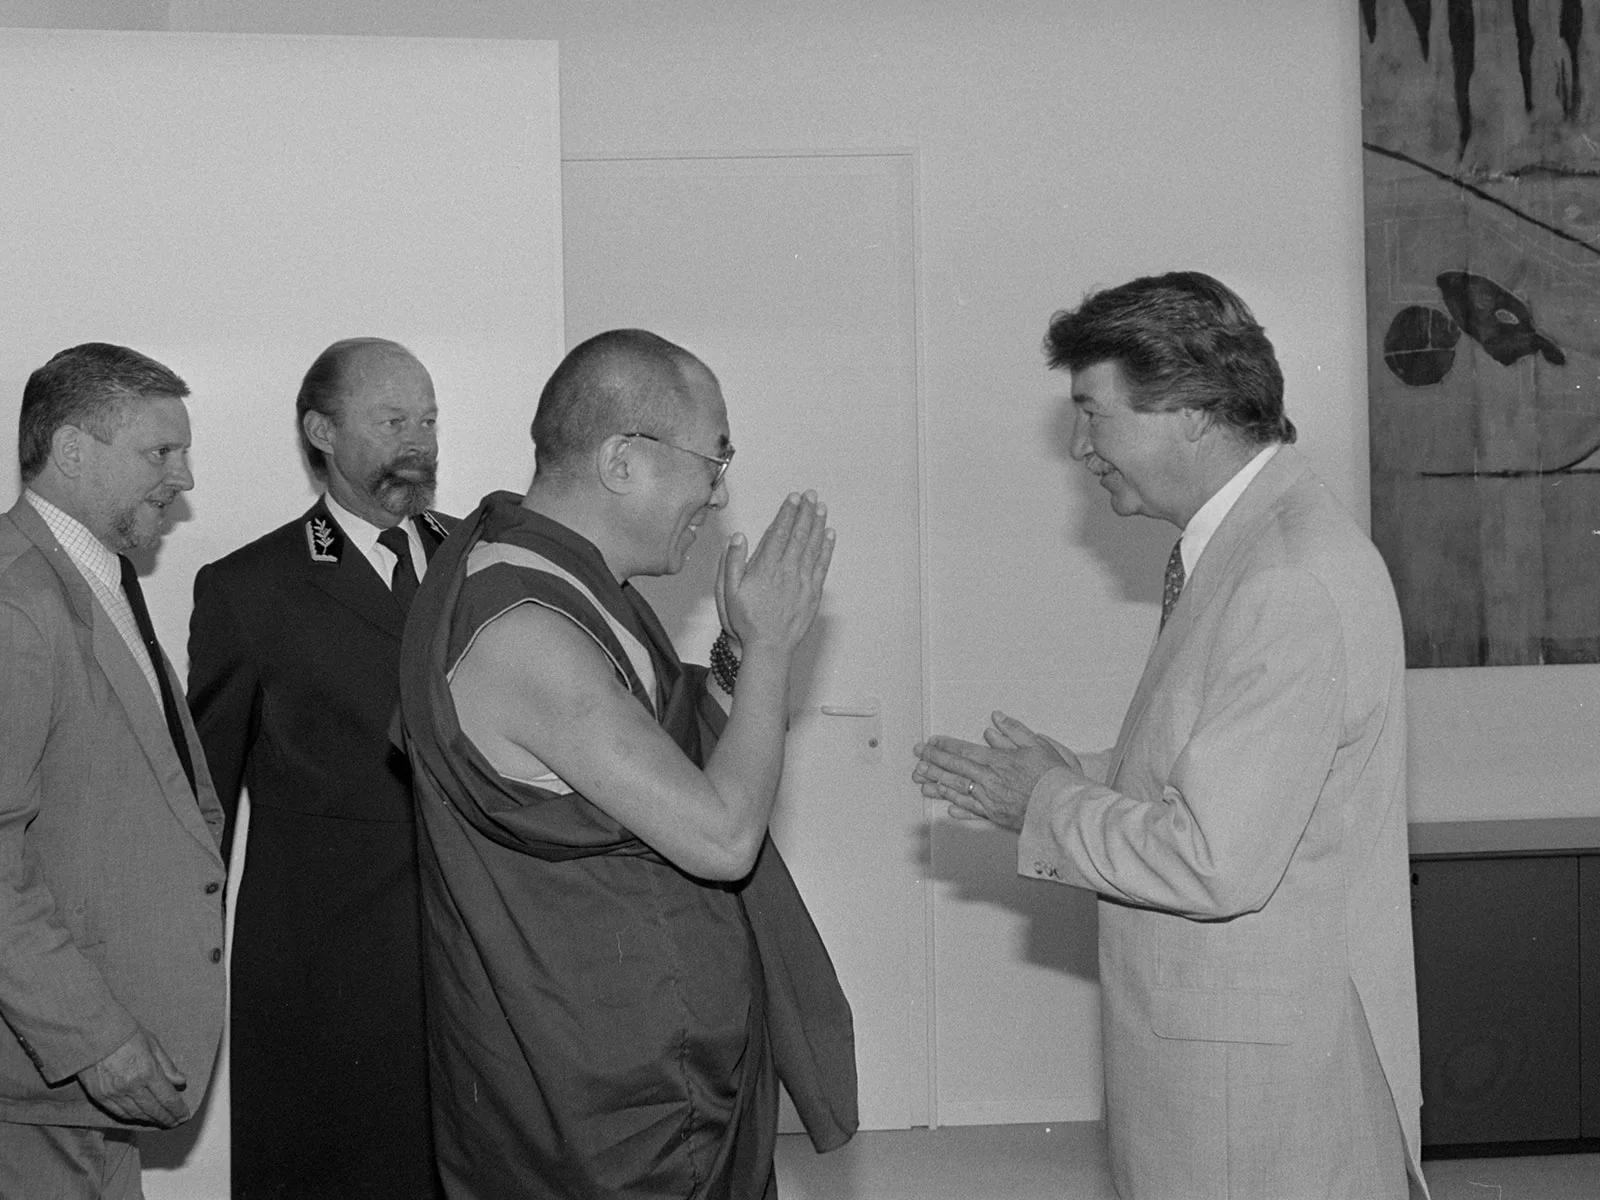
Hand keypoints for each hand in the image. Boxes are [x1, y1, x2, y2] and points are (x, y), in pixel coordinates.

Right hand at [76, 1028, 188, 1126]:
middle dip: (167, 1118)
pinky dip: (132, 1118)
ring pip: (137, 1115)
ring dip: (151, 1120)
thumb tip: (181, 1081)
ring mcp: (114, 1094)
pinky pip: (119, 1113)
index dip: (177, 1110)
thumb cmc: (124, 1033)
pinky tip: (140, 1118)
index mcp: (147, 1071)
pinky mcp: (99, 1097)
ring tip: (161, 1122)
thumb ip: (167, 1065)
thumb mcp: (152, 1043)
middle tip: (175, 1123)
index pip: (167, 1098)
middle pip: (153, 1110)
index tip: (184, 1116)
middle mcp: (131, 1086)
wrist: (92, 1033)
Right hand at [717, 492, 834, 653]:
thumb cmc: (746, 621)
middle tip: (811, 495)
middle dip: (805, 512)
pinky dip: (827, 548)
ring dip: (818, 524)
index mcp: (765, 567)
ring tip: (821, 507)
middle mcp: (786, 570)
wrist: (769, 647)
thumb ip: (732, 563)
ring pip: (812, 546)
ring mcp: (802, 581)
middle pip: (798, 534)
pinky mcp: (813, 592)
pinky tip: (830, 534)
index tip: (793, 498)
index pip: (779, 532)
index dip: (787, 513)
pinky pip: (822, 564)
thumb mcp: (728, 592)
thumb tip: (738, 537)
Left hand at [912, 711, 1077, 831]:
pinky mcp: (996, 816)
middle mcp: (990, 780)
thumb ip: (1014, 730)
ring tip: (921, 779)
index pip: (964, 750)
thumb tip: (996, 717)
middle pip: (956, 768)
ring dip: (938, 782)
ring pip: (958, 789)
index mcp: (998, 761)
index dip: (945, 746)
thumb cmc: (1054, 777)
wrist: (1064, 809)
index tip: (931, 742)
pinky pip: (971, 810)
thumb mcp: (1038, 745)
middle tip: (917, 757)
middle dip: (934, 761)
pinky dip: (957, 806)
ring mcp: (991, 800)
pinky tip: (945, 805)